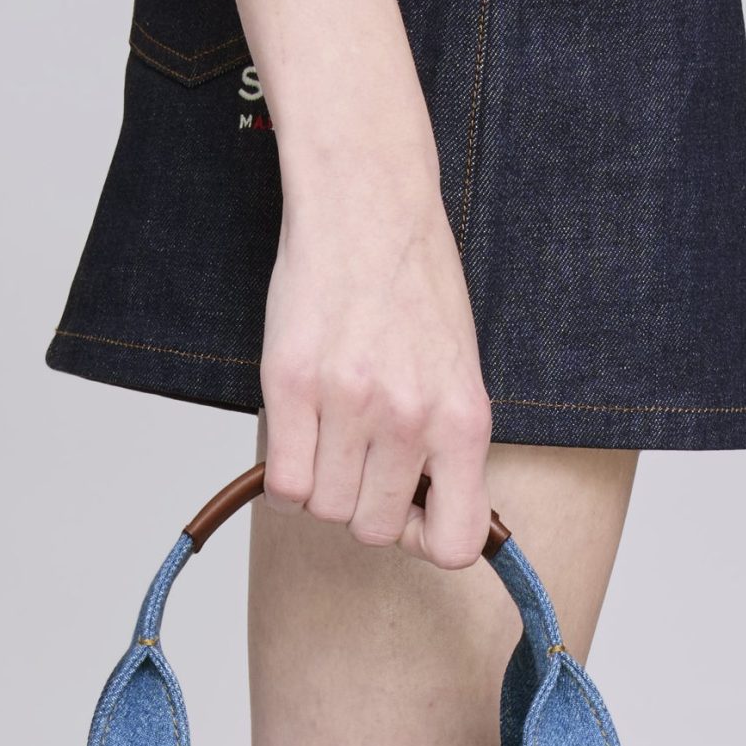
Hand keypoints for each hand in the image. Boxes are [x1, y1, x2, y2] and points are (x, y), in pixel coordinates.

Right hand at [258, 167, 493, 569]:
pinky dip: (284, 475)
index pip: (454, 544)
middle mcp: (410, 419)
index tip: (410, 512)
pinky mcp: (293, 384)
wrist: (367, 202)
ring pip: (325, 508)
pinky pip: (283, 484)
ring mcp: (350, 402)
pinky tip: (299, 435)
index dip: (425, 541)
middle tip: (358, 459)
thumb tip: (429, 513)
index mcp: (462, 420)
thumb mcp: (458, 370)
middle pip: (373, 529)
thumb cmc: (412, 284)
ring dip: (321, 484)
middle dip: (362, 505)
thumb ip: (447, 444)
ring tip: (329, 433)